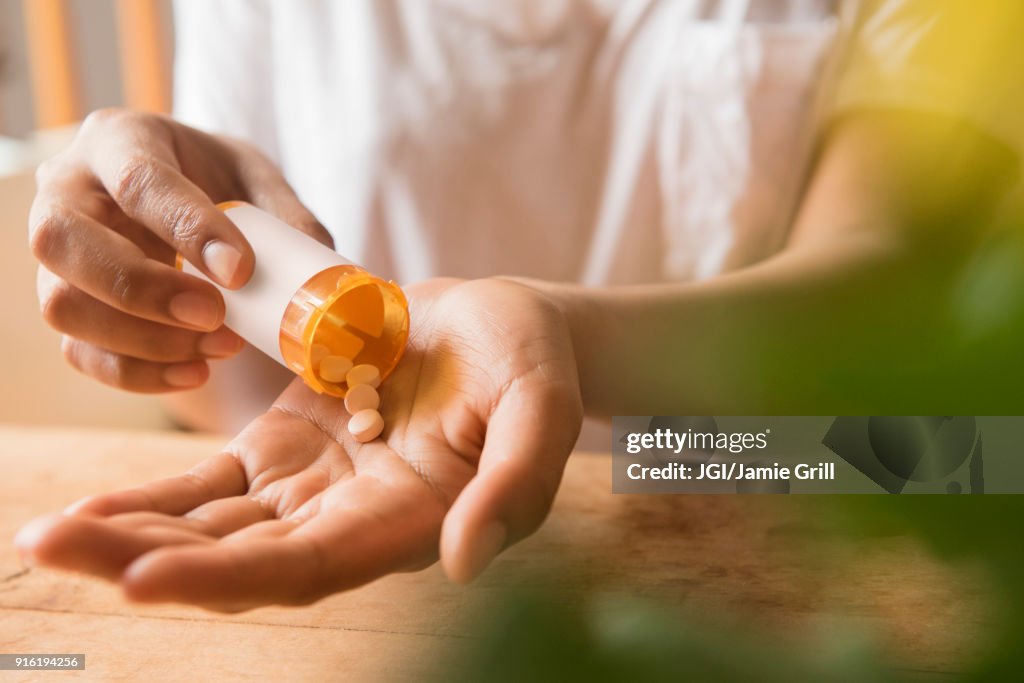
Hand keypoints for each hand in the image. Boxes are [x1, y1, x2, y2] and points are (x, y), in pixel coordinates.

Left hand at [16, 278, 583, 610]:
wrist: (501, 328)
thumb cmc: (531, 365)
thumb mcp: (540, 410)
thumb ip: (515, 483)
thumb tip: (461, 563)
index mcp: (404, 524)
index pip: (307, 566)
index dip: (229, 576)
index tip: (144, 577)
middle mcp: (347, 521)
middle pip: (236, 557)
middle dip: (143, 558)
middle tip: (50, 545)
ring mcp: (310, 486)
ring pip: (210, 526)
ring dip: (130, 533)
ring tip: (46, 533)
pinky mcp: (285, 447)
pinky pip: (210, 484)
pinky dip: (153, 499)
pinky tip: (92, 506)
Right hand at [28, 108, 331, 392]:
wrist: (183, 204)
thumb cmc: (216, 181)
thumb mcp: (255, 177)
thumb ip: (286, 216)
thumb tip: (318, 274)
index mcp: (120, 139)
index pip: (138, 181)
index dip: (188, 229)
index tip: (241, 272)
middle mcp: (68, 190)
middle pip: (63, 240)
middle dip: (142, 289)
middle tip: (214, 315)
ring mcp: (57, 253)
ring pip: (62, 304)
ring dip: (144, 340)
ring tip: (222, 346)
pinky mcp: (65, 304)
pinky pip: (79, 351)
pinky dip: (138, 374)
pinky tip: (197, 371)